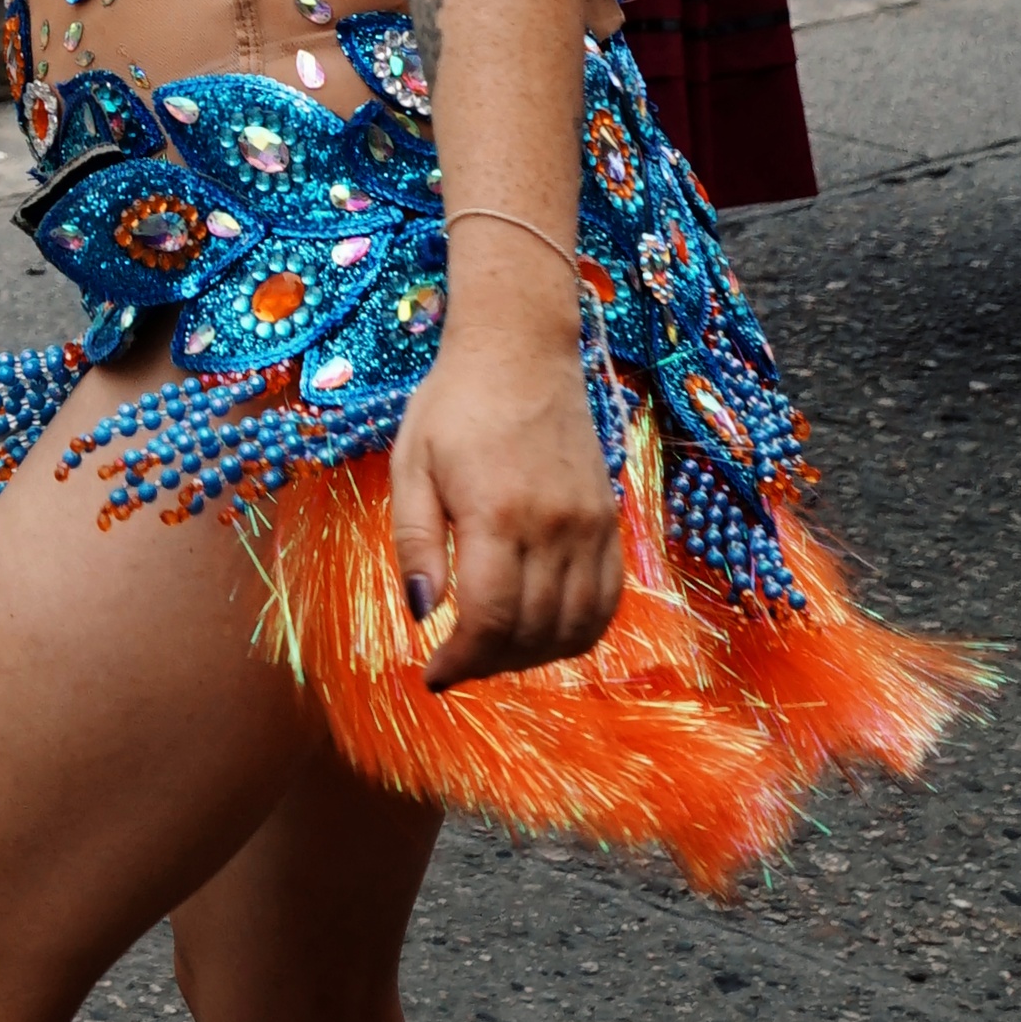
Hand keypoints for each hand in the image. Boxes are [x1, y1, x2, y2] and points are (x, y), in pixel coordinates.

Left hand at [389, 243, 621, 687]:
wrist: (520, 348)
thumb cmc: (453, 404)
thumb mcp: (411, 465)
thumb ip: (415, 542)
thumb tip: (423, 613)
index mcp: (496, 513)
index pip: (490, 620)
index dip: (461, 661)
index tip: (435, 674)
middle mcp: (553, 525)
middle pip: (532, 633)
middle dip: (490, 664)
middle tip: (458, 662)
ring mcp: (589, 524)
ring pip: (575, 626)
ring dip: (533, 656)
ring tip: (496, 651)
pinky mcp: (609, 519)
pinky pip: (608, 600)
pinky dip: (579, 632)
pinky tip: (543, 632)